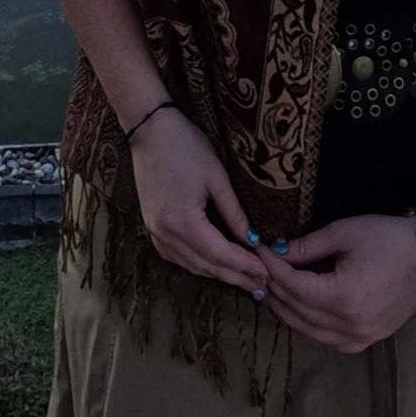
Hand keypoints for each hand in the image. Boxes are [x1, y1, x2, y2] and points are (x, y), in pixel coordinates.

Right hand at [128, 107, 266, 293]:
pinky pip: (177, 256)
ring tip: (244, 280)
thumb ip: (234, 213)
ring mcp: (154, 232)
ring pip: (191, 265)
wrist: (149, 129)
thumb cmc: (186, 146)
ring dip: (218, 274)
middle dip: (235, 277)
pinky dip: (198, 264)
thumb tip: (253, 240)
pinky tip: (214, 265)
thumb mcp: (216, 177)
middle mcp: (165, 234)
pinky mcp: (151, 227)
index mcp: (182, 221)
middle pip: (205, 265)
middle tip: (261, 286)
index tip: (266, 274)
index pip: (220, 254)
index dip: (244, 266)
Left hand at [257, 214, 415, 352]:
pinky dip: (308, 324)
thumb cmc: (386, 238)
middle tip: (258, 268)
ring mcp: (359, 338)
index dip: (272, 267)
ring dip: (286, 309)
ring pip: (308, 330)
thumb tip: (276, 252)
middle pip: (296, 310)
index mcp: (343, 297)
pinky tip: (298, 307)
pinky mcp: (366, 341)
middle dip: (274, 288)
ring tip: (270, 288)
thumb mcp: (344, 233)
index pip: (293, 286)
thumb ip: (307, 247)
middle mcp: (349, 326)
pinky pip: (327, 339)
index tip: (258, 249)